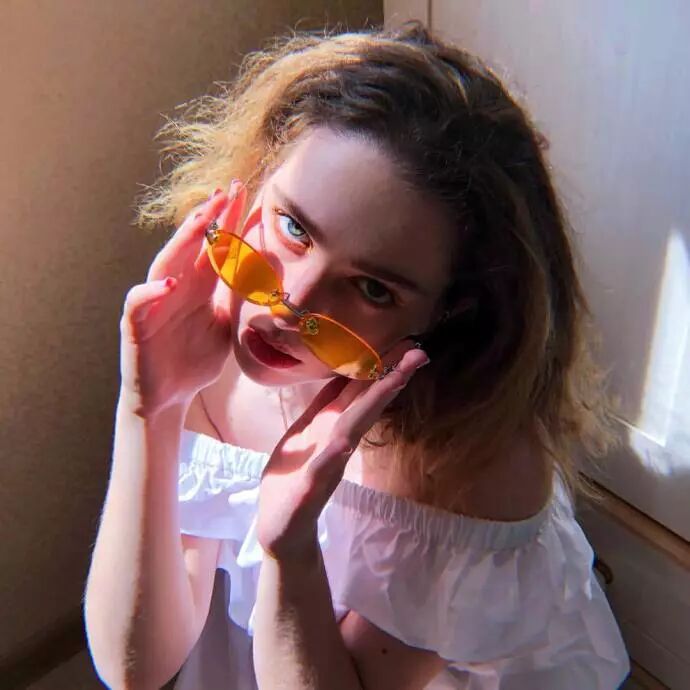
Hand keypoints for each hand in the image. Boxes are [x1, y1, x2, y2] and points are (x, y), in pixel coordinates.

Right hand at [118, 180, 246, 417]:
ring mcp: (155, 302)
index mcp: (199, 286)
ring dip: (182, 240)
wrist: (170, 396)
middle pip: (192, 245)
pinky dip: (150, 291)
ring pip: (165, 262)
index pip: (214, 247)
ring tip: (201, 219)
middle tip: (227, 190)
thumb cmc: (196, 358)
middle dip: (209, 216)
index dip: (228, 221)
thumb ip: (238, 299)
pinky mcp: (137, 325)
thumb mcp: (226, 324)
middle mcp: (176, 286)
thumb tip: (270, 279)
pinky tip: (167, 282)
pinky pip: (139, 303)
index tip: (246, 194)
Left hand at [256, 342, 429, 561]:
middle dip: (388, 378)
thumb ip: (323, 406)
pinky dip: (334, 455)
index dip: (380, 367)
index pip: (359, 391)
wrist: (280, 530)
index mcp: (328, 426)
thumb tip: (342, 373)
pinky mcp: (307, 491)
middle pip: (364, 404)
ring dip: (371, 405)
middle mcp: (333, 442)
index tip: (405, 344)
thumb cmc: (291, 480)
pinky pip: (321, 470)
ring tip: (394, 380)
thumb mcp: (304, 431)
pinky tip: (344, 442)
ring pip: (350, 429)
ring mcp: (323, 466)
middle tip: (418, 353)